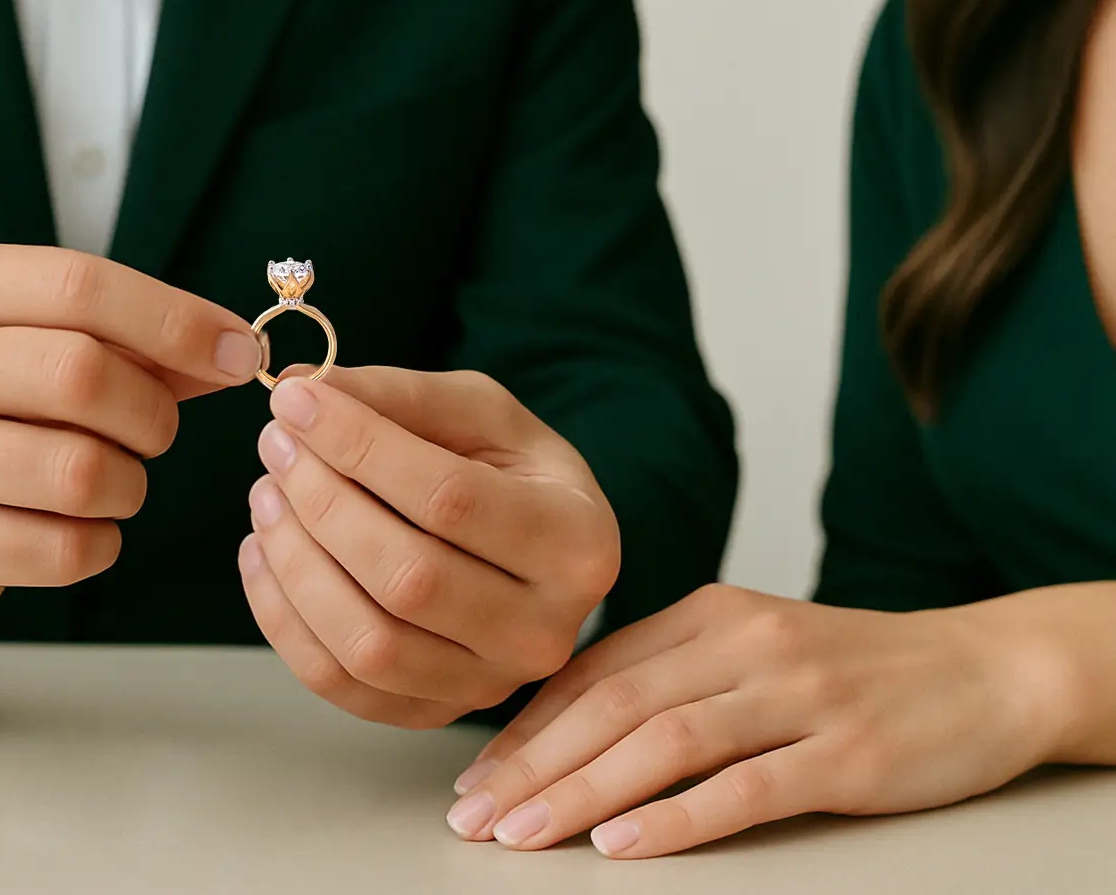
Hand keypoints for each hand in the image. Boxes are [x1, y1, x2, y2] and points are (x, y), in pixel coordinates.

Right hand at [0, 245, 262, 644]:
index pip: (82, 286)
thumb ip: (148, 341)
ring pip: (79, 472)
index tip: (240, 354)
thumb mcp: (62, 340)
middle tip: (157, 431)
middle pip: (83, 375)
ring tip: (113, 479)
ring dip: (128, 485)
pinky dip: (100, 543)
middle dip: (152, 413)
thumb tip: (237, 353)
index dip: (177, 322)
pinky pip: (64, 549)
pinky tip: (81, 526)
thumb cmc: (10, 400)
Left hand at [237, 367, 618, 729]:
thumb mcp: (478, 414)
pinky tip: (263, 552)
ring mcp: (489, 685)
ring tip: (267, 495)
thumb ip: (396, 396)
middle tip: (276, 446)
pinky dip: (282, 618)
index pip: (449, 499)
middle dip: (321, 502)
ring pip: (369, 644)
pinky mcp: (433, 714)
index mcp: (576, 542)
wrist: (535, 553)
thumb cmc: (510, 473)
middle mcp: (545, 630)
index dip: (359, 447)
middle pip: (407, 577)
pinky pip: (339, 683)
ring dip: (294, 563)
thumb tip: (298, 389)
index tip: (296, 404)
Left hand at [446, 584, 1072, 857]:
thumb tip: (563, 723)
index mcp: (709, 614)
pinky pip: (746, 787)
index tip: (474, 778)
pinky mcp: (845, 752)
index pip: (594, 672)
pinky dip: (678, 818)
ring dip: (583, 792)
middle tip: (474, 817)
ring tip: (524, 835)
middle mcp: (745, 642)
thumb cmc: (848, 669)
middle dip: (533, 766)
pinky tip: (625, 844)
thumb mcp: (749, 647)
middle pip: (614, 707)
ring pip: (666, 743)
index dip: (526, 729)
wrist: (984, 670)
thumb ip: (667, 673)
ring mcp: (797, 695)